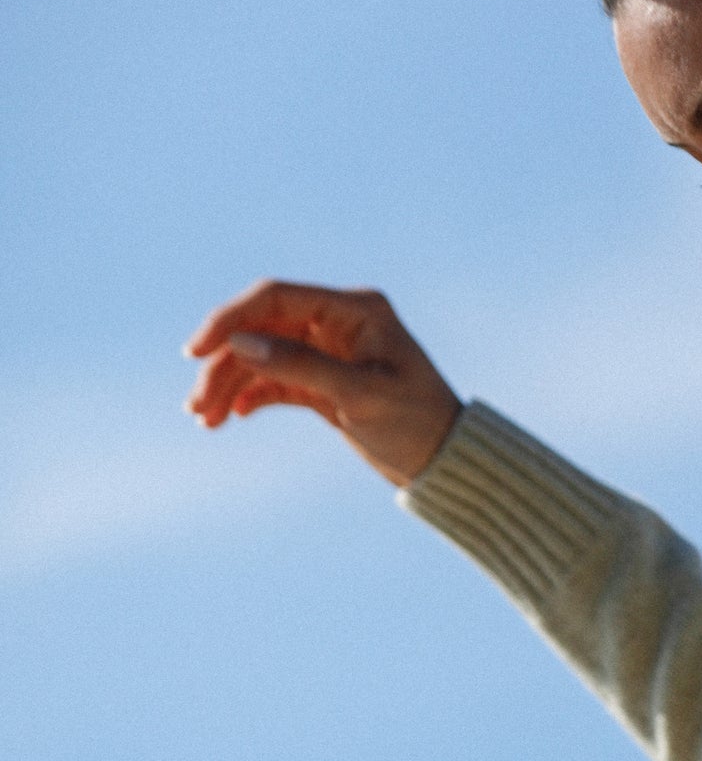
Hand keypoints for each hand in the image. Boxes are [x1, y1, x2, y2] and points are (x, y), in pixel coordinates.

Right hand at [184, 279, 460, 487]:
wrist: (446, 462)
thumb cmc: (417, 423)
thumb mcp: (362, 396)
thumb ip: (303, 367)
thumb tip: (240, 344)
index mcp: (354, 310)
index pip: (275, 298)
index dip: (230, 320)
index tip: (196, 352)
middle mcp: (337, 323)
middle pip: (260, 328)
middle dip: (224, 363)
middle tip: (196, 405)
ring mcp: (328, 351)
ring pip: (261, 356)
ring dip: (228, 384)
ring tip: (204, 420)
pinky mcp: (323, 382)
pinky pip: (273, 380)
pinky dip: (249, 396)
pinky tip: (229, 417)